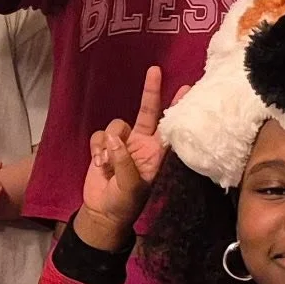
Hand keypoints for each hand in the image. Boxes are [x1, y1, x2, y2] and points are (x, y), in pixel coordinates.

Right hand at [74, 67, 166, 245]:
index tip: (187, 89)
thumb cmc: (125, 203)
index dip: (177, 109)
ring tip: (106, 163)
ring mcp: (122, 144)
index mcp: (155, 154)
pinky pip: (100, 136)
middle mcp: (141, 144)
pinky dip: (97, 148)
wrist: (102, 212)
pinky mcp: (104, 146)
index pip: (169, 127)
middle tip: (155, 71)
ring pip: (117, 125)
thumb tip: (114, 139)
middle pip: (147, 112)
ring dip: (109, 142)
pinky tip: (98, 164)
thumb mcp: (131, 187)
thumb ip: (124, 162)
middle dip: (151, 92)